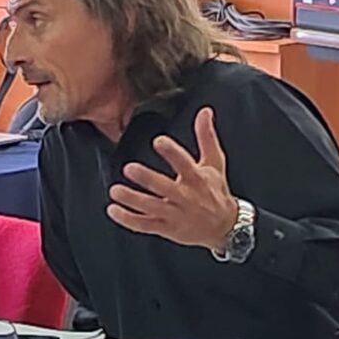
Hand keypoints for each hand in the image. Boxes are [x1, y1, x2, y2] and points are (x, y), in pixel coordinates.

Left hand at [107, 107, 238, 251]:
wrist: (225, 227)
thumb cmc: (215, 191)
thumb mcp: (215, 162)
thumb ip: (206, 136)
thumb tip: (205, 110)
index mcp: (197, 179)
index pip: (185, 163)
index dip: (172, 152)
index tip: (158, 141)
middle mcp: (186, 197)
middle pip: (165, 187)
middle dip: (147, 179)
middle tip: (129, 168)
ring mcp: (175, 215)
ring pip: (151, 208)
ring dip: (132, 200)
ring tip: (114, 190)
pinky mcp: (166, 228)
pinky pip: (145, 225)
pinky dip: (128, 219)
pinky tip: (113, 210)